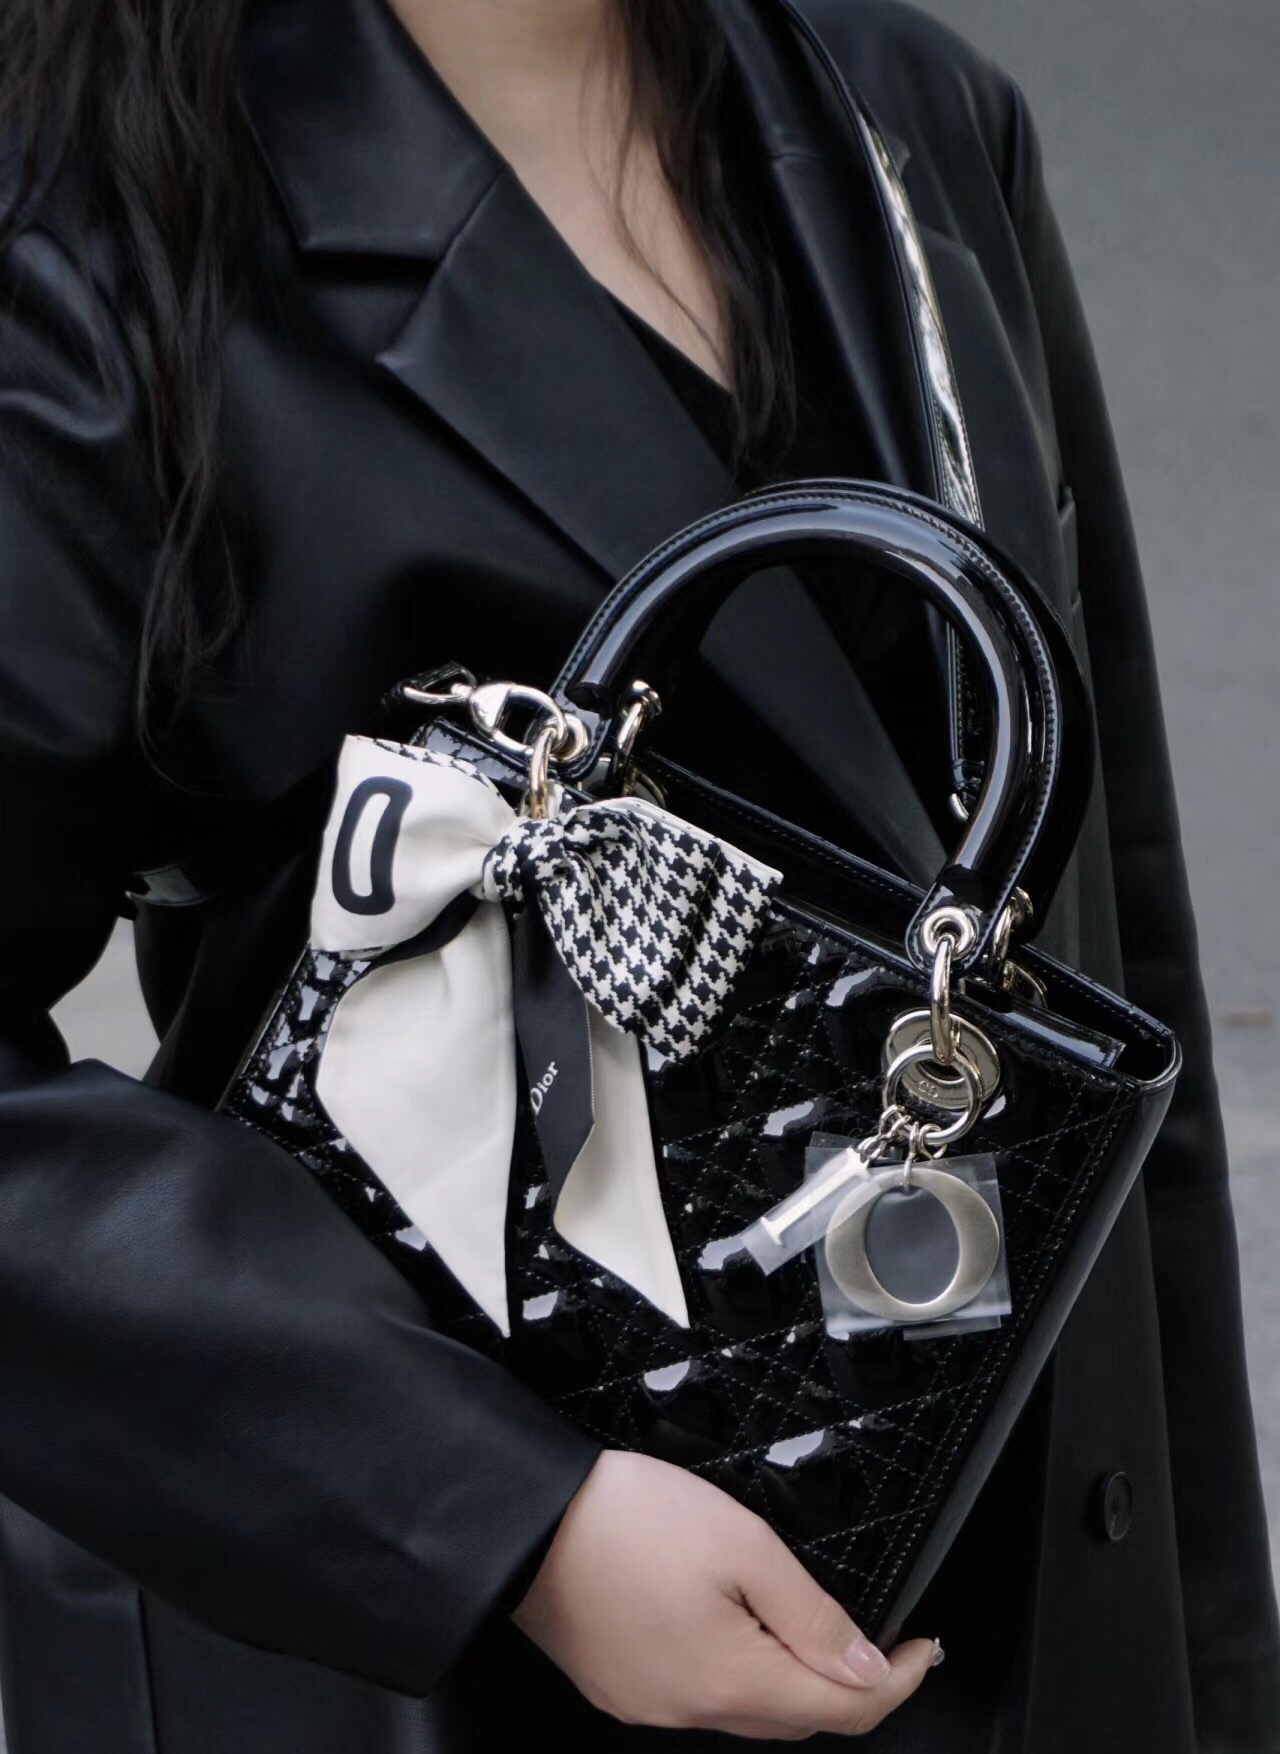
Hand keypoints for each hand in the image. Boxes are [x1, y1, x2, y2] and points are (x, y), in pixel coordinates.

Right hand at [513, 1450, 939, 1739]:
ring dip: (792, 1680)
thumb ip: (810, 1611)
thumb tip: (865, 1665)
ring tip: (813, 1627)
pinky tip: (739, 1628)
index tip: (923, 1649)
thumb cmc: (626, 1518)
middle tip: (880, 1636)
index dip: (894, 1682)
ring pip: (748, 1711)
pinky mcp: (619, 1686)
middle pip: (795, 1716)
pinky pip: (701, 1696)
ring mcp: (649, 1704)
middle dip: (848, 1684)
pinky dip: (738, 1672)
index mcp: (728, 1679)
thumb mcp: (740, 1543)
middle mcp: (689, 1710)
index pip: (841, 1707)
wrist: (523, 1517)